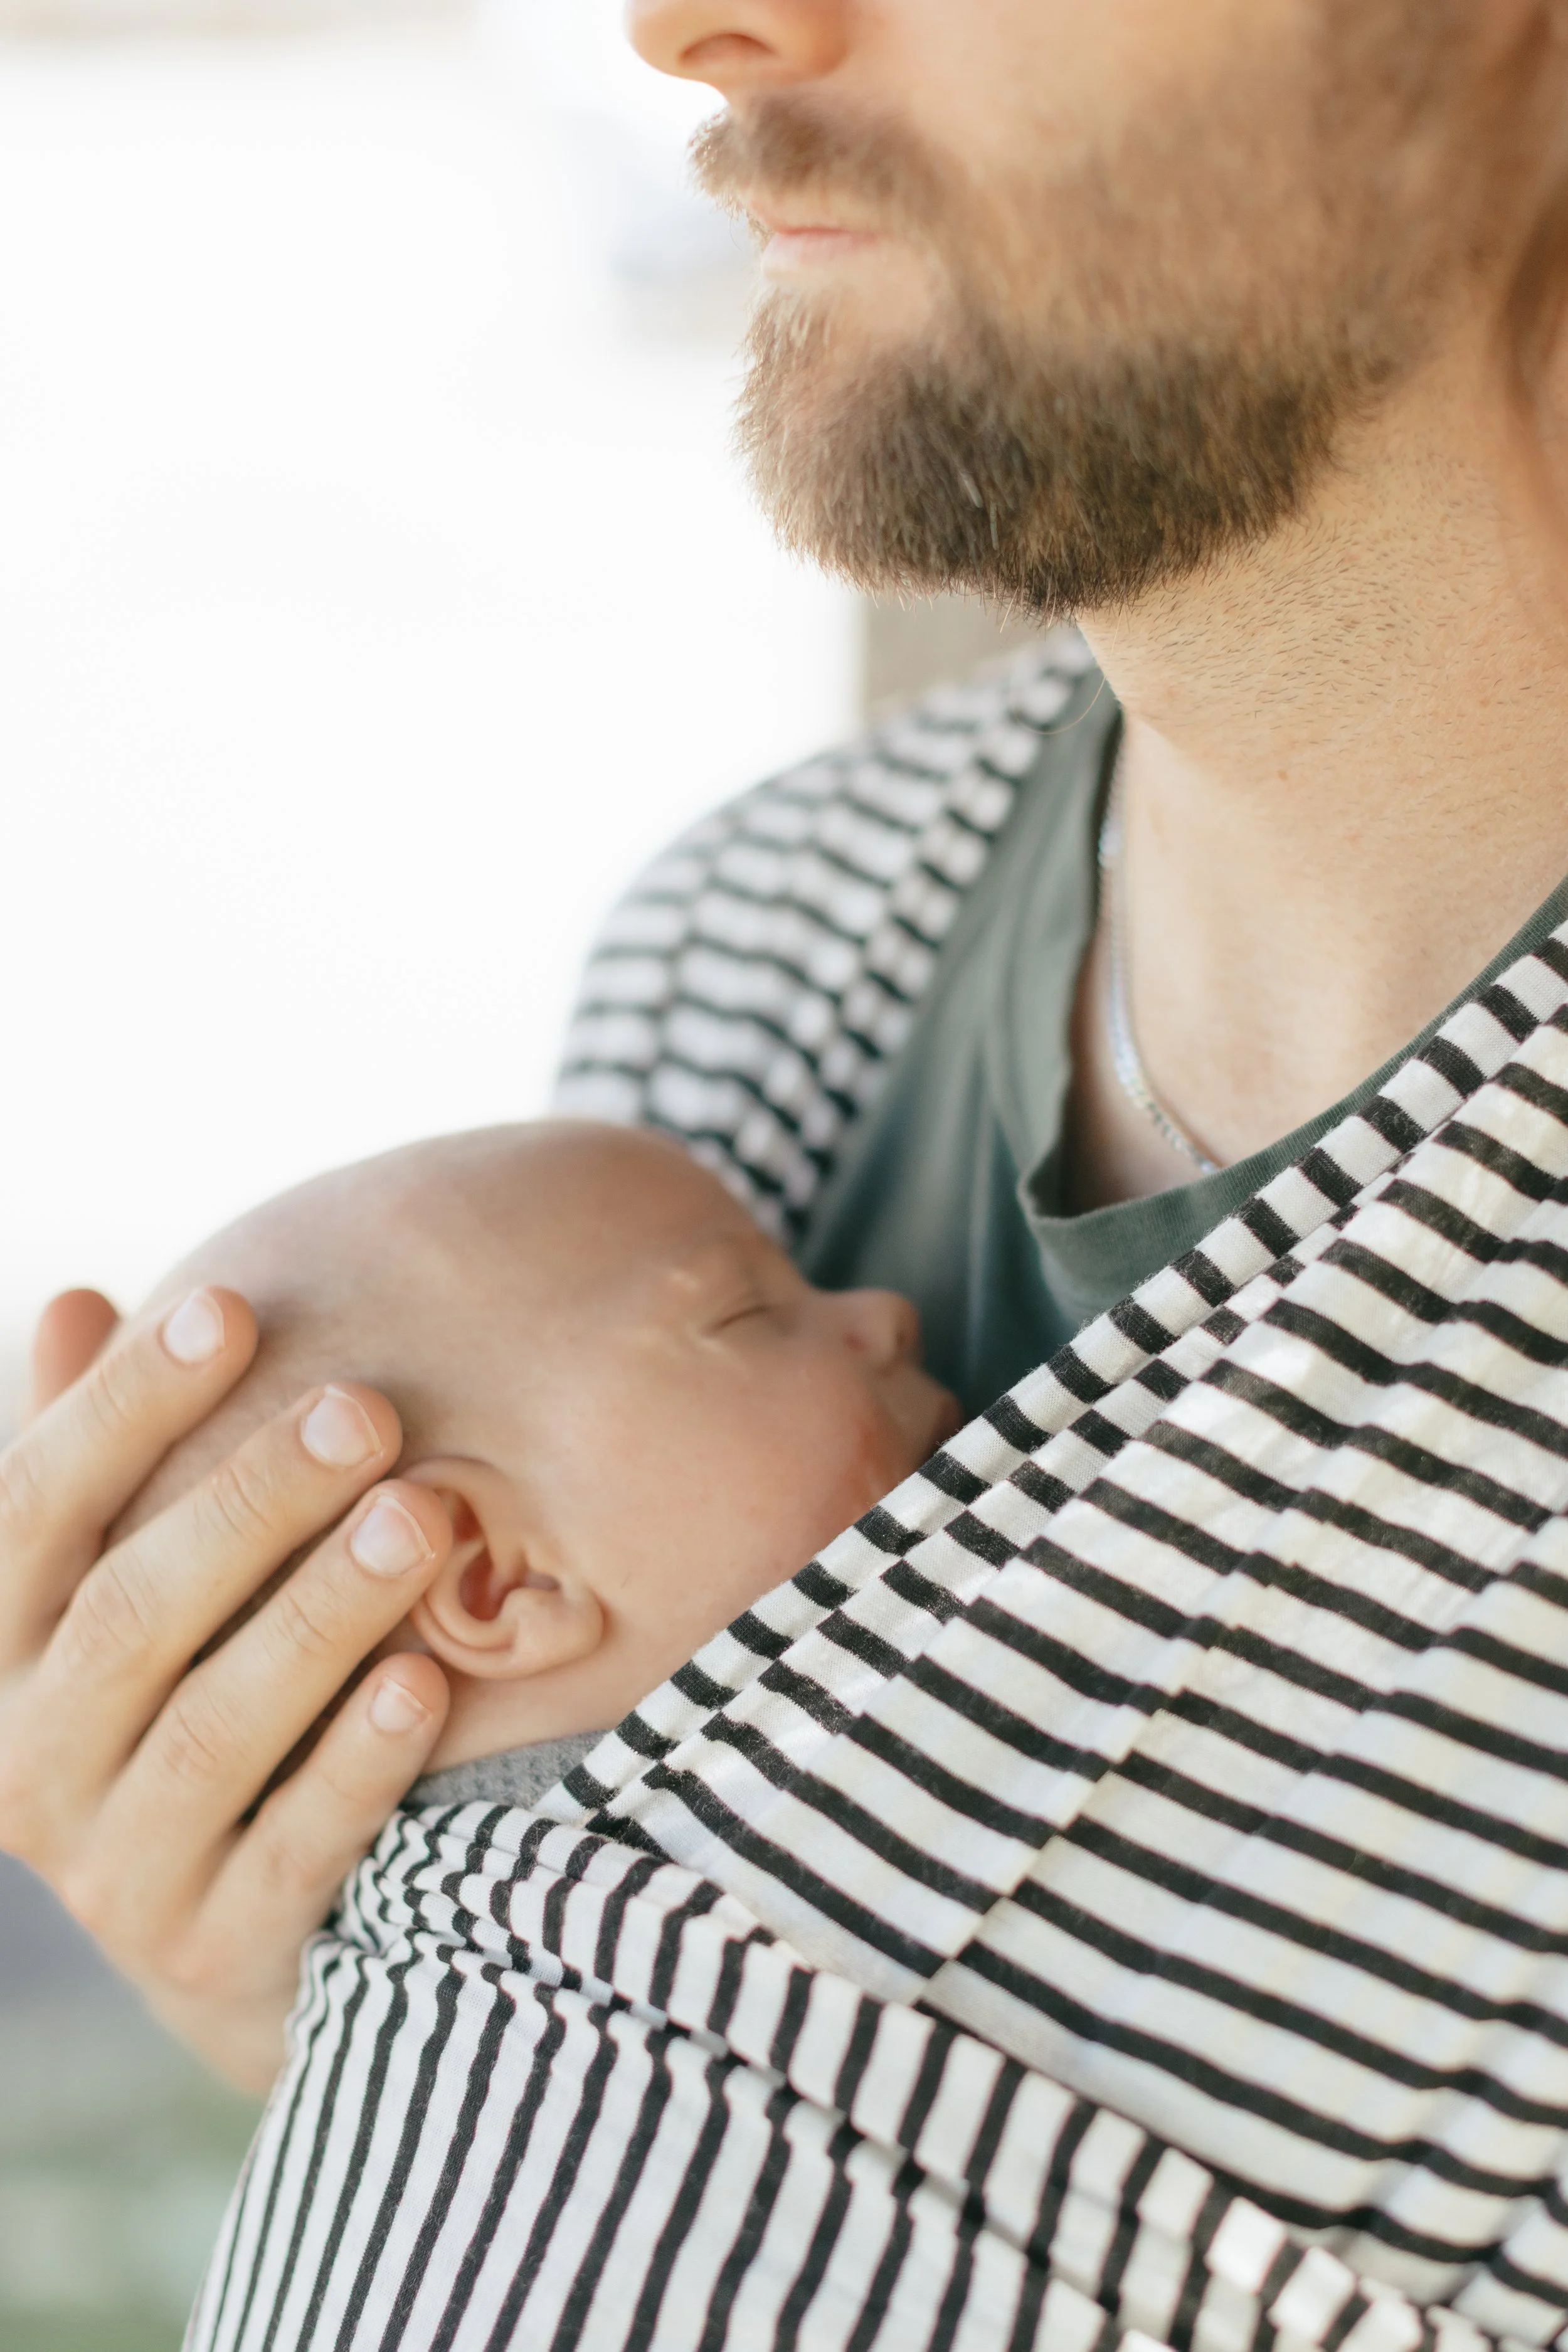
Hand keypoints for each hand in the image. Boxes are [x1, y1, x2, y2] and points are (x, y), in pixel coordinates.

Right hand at [0, 1286, 451, 2092]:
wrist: (234, 1946)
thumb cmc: (180, 1703)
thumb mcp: (120, 1585)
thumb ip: (97, 1460)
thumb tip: (77, 1300)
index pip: (32, 1509)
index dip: (122, 1405)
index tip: (229, 1306)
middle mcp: (26, 1767)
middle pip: (130, 1612)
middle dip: (251, 1501)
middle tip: (367, 1409)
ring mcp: (117, 1876)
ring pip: (212, 1732)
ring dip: (318, 1616)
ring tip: (421, 1518)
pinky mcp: (216, 1960)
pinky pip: (291, 1854)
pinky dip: (356, 1765)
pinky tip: (427, 1681)